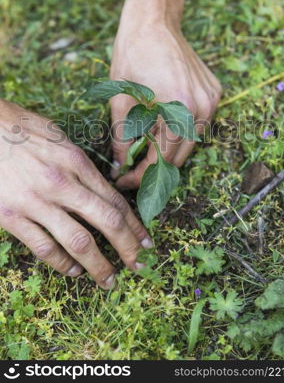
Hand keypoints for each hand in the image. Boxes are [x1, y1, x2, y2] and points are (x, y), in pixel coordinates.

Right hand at [0, 100, 152, 288]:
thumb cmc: (18, 128)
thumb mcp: (58, 137)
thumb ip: (79, 163)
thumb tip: (100, 185)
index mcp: (75, 161)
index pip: (115, 200)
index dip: (135, 224)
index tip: (146, 239)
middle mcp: (61, 183)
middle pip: (107, 222)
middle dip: (128, 247)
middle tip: (140, 265)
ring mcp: (36, 202)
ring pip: (78, 242)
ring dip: (98, 265)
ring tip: (109, 279)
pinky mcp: (11, 216)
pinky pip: (43, 248)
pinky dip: (61, 264)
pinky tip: (72, 271)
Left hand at [110, 21, 221, 188]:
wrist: (154, 22)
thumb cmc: (132, 55)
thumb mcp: (120, 100)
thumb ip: (122, 138)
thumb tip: (121, 167)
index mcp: (178, 108)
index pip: (161, 157)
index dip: (141, 175)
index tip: (124, 180)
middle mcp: (202, 107)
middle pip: (181, 155)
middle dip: (156, 168)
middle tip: (132, 173)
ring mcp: (212, 99)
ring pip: (191, 141)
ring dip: (169, 151)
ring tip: (145, 153)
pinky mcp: (215, 93)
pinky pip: (198, 123)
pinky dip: (181, 131)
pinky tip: (162, 129)